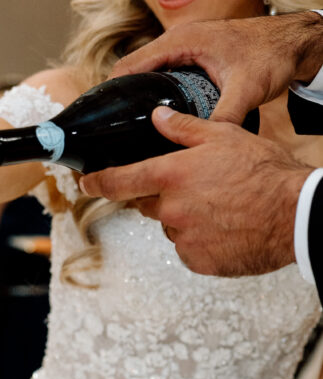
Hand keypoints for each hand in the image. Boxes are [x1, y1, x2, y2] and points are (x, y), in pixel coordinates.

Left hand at [80, 106, 311, 275]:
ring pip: (170, 227)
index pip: (120, 181)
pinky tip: (223, 228)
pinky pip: (187, 249)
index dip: (99, 182)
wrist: (293, 215)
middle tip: (195, 188)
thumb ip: (184, 128)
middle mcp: (171, 210)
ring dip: (184, 219)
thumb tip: (158, 117)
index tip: (86, 183)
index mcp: (171, 176)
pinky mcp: (196, 261)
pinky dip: (199, 240)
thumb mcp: (224, 136)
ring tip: (218, 207)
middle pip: (147, 205)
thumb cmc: (263, 172)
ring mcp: (182, 238)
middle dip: (161, 196)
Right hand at [110, 12, 322, 124]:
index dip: (112, 90)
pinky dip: (154, 92)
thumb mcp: (246, 89)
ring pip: (148, 73)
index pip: (131, 64)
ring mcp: (186, 47)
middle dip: (121, 98)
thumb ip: (225, 116)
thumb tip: (206, 147)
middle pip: (134, 70)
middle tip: (111, 130)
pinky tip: (155, 117)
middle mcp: (180, 40)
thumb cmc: (271, 54)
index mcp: (182, 40)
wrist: (293, 42)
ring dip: (137, 96)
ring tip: (126, 127)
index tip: (100, 117)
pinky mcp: (193, 55)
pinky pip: (163, 74)